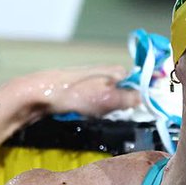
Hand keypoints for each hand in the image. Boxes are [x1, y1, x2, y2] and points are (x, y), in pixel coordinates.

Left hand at [11, 65, 140, 120]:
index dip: (144, 95)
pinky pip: (97, 102)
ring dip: (109, 109)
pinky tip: (87, 113)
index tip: (144, 108)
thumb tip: (146, 98)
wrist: (40, 95)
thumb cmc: (74, 94)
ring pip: (112, 98)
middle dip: (124, 105)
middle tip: (116, 113)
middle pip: (126, 92)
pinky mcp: (81, 90)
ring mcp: (92, 81)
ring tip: (97, 113)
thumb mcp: (108, 99)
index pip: (141, 81)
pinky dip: (96, 110)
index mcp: (116, 71)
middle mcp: (106, 73)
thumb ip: (129, 98)